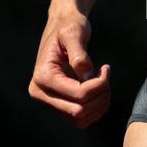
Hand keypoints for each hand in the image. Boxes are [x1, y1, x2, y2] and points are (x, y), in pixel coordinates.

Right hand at [28, 7, 111, 128]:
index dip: (99, 85)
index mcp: (42, 77)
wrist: (62, 27)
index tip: (106, 67)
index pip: (78, 95)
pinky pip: (80, 120)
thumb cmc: (68, 26)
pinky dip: (95, 108)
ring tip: (104, 81)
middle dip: (100, 96)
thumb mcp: (73, 33)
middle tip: (106, 74)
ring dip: (99, 104)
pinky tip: (99, 89)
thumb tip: (87, 78)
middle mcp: (40, 93)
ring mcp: (48, 102)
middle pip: (79, 111)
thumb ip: (79, 54)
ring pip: (80, 120)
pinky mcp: (58, 105)